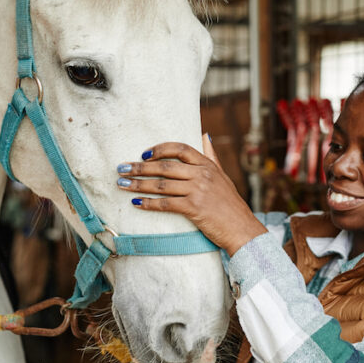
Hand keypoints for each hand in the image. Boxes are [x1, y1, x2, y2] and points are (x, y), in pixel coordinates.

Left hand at [117, 135, 266, 255]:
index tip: (143, 153)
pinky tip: (136, 203)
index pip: (179, 149)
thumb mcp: (222, 176)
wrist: (242, 228)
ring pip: (161, 185)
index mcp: (207, 165)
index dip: (159, 149)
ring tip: (122, 184)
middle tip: (122, 168)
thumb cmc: (230, 204)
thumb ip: (211, 156)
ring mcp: (197, 191)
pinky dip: (149, 204)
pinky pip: (166, 204)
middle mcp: (201, 174)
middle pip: (164, 166)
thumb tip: (204, 135)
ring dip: (138, 185)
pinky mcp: (194, 208)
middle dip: (140, 167)